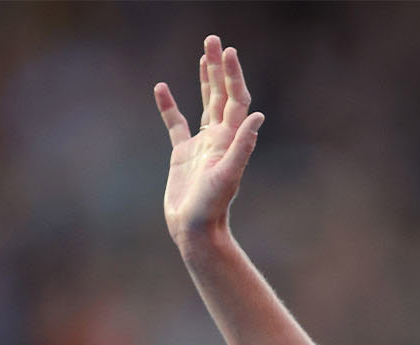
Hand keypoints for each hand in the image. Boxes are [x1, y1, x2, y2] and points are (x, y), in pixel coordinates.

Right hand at [153, 35, 263, 245]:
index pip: (236, 100)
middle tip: (215, 40)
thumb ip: (243, 146)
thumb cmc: (212, 207)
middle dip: (219, 68)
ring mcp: (201, 144)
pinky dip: (169, 106)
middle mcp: (219, 138)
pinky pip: (176, 123)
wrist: (195, 230)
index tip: (228, 51)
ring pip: (205, 104)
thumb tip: (259, 116)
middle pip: (222, 95)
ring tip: (203, 54)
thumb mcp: (228, 175)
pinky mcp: (183, 154)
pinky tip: (161, 87)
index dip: (233, 75)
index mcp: (230, 140)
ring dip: (205, 80)